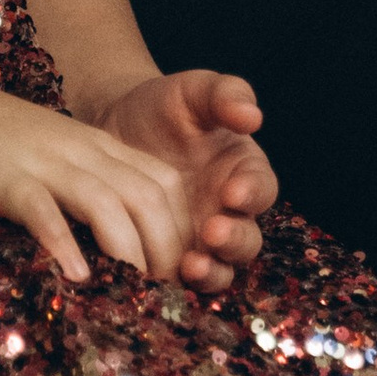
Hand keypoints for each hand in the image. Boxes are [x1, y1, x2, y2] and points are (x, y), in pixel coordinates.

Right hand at [0, 67, 241, 288]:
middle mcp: (82, 151)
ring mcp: (45, 162)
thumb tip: (114, 245)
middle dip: (166, 250)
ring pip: (109, 204)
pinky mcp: (5, 178)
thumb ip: (86, 186)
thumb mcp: (55, 156)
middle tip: (162, 295)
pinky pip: (44, 210)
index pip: (165, 184)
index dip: (180, 230)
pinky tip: (74, 277)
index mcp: (99, 146)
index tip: (177, 272)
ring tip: (133, 295)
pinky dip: (64, 243)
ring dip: (129, 253)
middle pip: (149, 197)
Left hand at [79, 66, 277, 289]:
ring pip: (221, 268)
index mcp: (243, 171)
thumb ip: (224, 94)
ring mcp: (201, 240)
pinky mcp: (170, 258)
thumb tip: (252, 116)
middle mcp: (229, 212)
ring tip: (190, 265)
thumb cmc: (162, 107)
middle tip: (211, 232)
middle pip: (247, 239)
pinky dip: (175, 284)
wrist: (115, 128)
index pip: (261, 188)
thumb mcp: (192, 91)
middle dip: (233, 240)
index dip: (252, 193)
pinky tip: (155, 276)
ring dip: (211, 272)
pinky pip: (180, 281)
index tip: (232, 191)